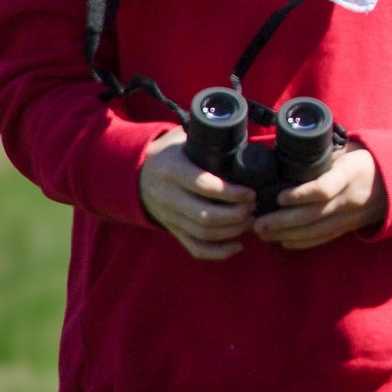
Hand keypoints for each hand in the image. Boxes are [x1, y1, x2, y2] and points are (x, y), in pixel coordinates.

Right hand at [140, 127, 253, 260]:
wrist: (137, 175)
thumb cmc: (170, 153)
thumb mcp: (182, 139)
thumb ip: (206, 138)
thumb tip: (244, 140)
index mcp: (172, 170)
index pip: (203, 185)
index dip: (231, 192)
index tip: (250, 192)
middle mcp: (168, 196)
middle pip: (205, 215)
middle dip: (236, 215)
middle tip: (253, 206)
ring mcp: (169, 217)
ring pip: (203, 233)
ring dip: (232, 231)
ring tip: (251, 220)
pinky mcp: (173, 231)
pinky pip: (195, 248)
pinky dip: (218, 252)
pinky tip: (238, 246)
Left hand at [252, 145, 387, 249]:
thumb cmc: (366, 160)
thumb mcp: (348, 150)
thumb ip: (323, 154)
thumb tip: (286, 152)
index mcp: (351, 173)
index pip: (324, 188)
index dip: (300, 195)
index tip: (279, 196)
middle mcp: (350, 198)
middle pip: (313, 215)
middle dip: (282, 221)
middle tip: (258, 222)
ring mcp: (350, 216)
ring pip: (316, 231)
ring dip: (286, 234)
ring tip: (263, 233)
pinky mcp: (349, 227)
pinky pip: (324, 238)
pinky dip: (302, 242)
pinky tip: (284, 242)